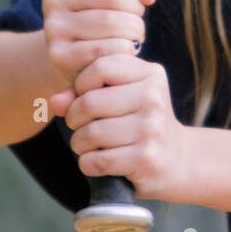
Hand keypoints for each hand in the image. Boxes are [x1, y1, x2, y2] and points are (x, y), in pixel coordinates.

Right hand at [42, 0, 159, 86]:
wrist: (78, 57)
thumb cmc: (107, 14)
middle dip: (136, 7)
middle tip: (136, 17)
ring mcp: (53, 27)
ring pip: (110, 22)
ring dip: (135, 30)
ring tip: (133, 34)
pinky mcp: (60, 55)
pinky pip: (106, 49)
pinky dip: (125, 50)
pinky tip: (124, 50)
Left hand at [49, 54, 186, 202]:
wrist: (176, 161)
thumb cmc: (140, 123)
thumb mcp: (120, 99)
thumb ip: (84, 93)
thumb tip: (54, 102)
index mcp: (151, 74)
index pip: (100, 67)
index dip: (81, 84)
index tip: (85, 97)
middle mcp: (154, 98)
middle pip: (90, 102)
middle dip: (74, 118)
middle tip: (79, 126)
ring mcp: (152, 128)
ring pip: (91, 133)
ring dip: (79, 144)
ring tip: (88, 145)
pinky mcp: (146, 158)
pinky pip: (97, 161)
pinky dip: (87, 164)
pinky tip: (97, 162)